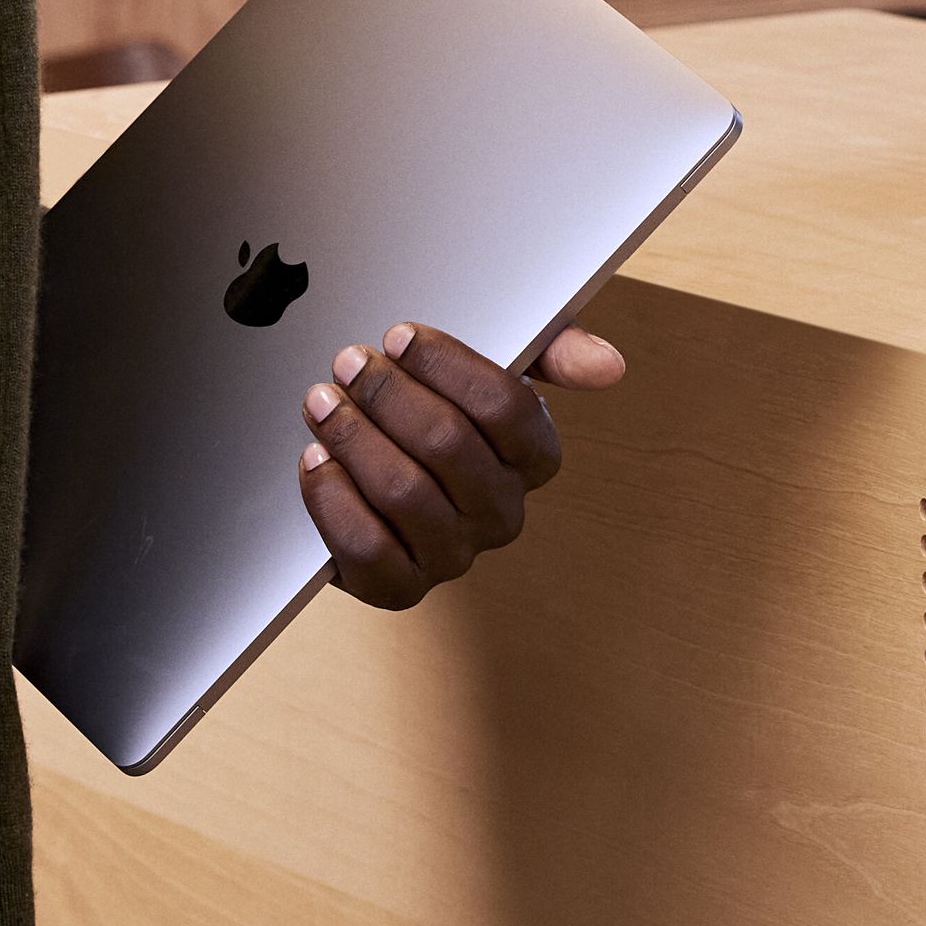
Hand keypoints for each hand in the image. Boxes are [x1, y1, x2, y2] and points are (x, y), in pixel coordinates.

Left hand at [298, 318, 623, 610]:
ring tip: (323, 401)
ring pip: (403, 492)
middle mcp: (502, 514)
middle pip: (448, 444)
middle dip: (388, 394)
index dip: (446, 366)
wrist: (389, 469)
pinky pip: (365, 548)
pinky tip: (316, 459)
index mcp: (536, 458)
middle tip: (349, 362)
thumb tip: (609, 365)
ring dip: (354, 437)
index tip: (398, 336)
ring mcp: (452, 556)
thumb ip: (553, 350)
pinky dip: (333, 499)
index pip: (507, 407)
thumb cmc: (448, 410)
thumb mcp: (501, 366)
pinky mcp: (399, 589)